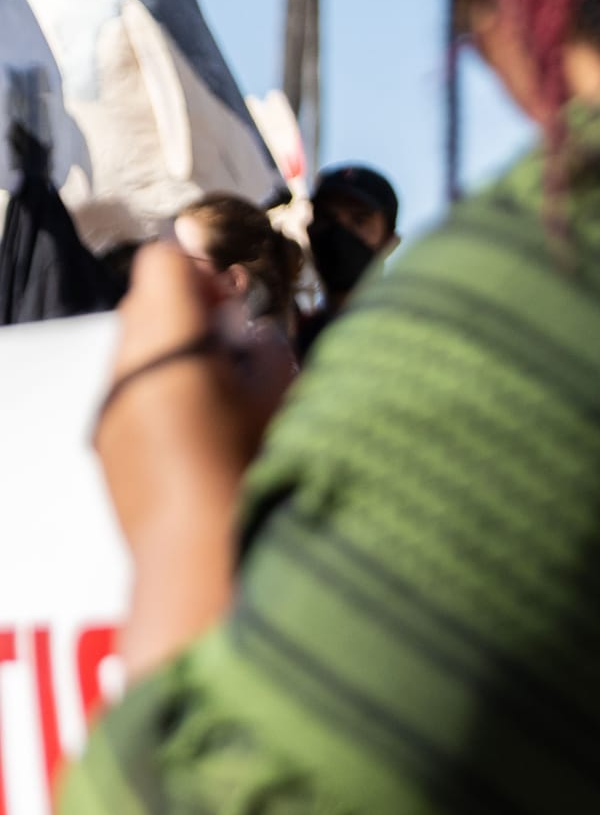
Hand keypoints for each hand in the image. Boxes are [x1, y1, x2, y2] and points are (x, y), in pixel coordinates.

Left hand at [97, 244, 273, 545]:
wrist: (201, 552)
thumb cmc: (249, 471)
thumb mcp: (280, 395)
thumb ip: (265, 348)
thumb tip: (253, 336)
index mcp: (168, 344)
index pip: (163, 263)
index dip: (202, 271)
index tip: (233, 301)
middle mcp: (125, 367)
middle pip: (143, 301)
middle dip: (188, 308)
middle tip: (232, 341)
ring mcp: (107, 405)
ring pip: (132, 346)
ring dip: (172, 347)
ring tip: (217, 386)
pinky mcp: (104, 439)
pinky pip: (126, 388)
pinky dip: (157, 386)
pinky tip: (196, 423)